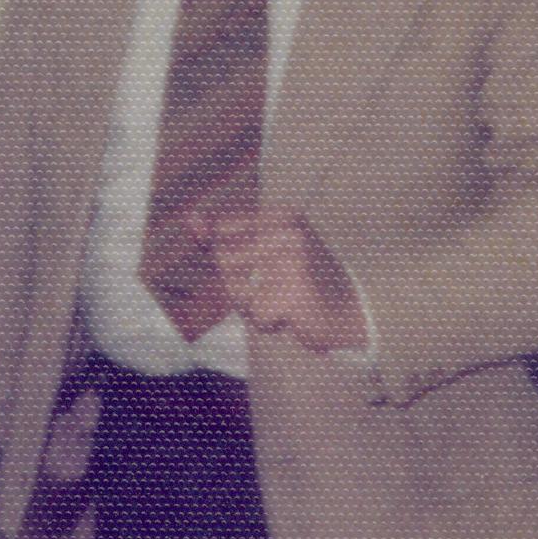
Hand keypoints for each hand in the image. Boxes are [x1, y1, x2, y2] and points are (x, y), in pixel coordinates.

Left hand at [201, 206, 368, 352]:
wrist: (349, 314)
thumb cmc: (299, 282)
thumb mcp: (264, 251)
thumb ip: (222, 238)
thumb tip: (189, 219)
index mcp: (282, 216)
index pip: (222, 230)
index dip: (229, 257)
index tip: (259, 266)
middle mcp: (289, 232)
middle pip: (224, 261)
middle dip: (239, 285)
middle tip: (273, 288)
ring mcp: (294, 262)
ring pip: (236, 290)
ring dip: (251, 305)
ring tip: (280, 301)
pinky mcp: (296, 294)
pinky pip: (256, 315)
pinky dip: (269, 322)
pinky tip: (291, 316)